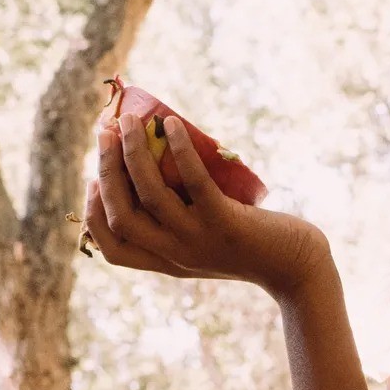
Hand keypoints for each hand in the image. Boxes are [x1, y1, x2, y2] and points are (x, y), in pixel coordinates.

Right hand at [83, 112, 327, 297]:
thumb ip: (183, 220)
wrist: (297, 268)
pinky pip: (194, 182)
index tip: (92, 181)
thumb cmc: (253, 245)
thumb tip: (163, 166)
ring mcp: (199, 240)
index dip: (93, 213)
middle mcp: (177, 255)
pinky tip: (173, 124)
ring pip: (149, 196)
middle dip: (105, 170)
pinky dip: (179, 149)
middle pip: (120, 216)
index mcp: (167, 261)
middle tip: (106, 133)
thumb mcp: (208, 240)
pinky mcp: (226, 222)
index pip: (112, 249)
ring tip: (129, 120)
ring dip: (132, 153)